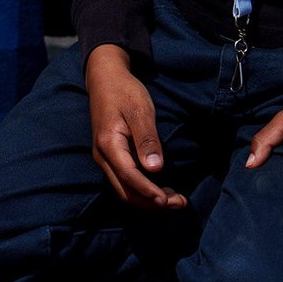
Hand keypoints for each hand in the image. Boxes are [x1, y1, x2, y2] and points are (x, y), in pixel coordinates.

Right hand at [85, 45, 186, 210]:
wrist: (105, 78)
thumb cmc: (124, 91)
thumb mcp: (139, 110)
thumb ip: (146, 139)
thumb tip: (155, 169)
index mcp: (108, 144)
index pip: (129, 177)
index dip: (149, 191)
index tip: (168, 201)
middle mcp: (103, 157)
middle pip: (125, 191)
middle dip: (151, 202)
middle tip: (179, 203)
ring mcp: (104, 159)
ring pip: (124, 190)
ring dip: (148, 199)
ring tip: (175, 200)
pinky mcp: (111, 157)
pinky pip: (125, 182)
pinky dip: (143, 190)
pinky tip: (161, 189)